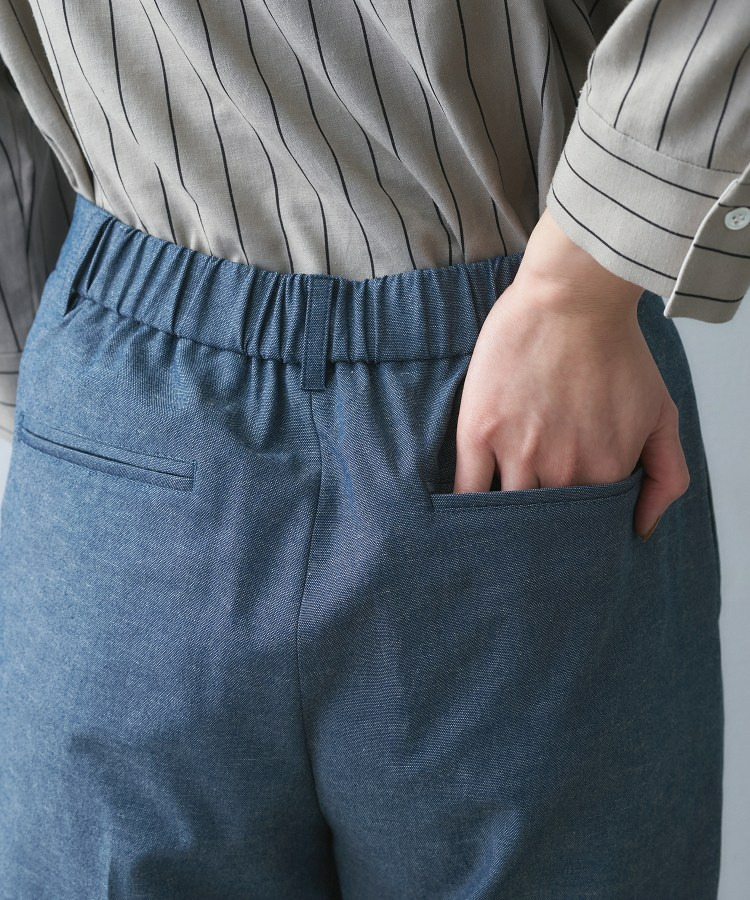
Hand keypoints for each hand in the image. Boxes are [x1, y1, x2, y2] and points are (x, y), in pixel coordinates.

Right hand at [453, 208, 690, 539]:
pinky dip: (465, 506)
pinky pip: (467, 487)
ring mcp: (518, 450)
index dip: (571, 531)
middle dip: (535, 535)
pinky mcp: (480, 429)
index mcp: (604, 471)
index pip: (583, 526)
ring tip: (492, 531)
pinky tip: (462, 516)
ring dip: (498, 525)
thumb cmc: (618, 351)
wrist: (573, 298)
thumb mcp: (662, 414)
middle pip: (542, 523)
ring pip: (503, 511)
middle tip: (526, 538)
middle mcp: (562, 469)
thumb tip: (641, 530)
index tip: (561, 534)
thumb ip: (667, 477)